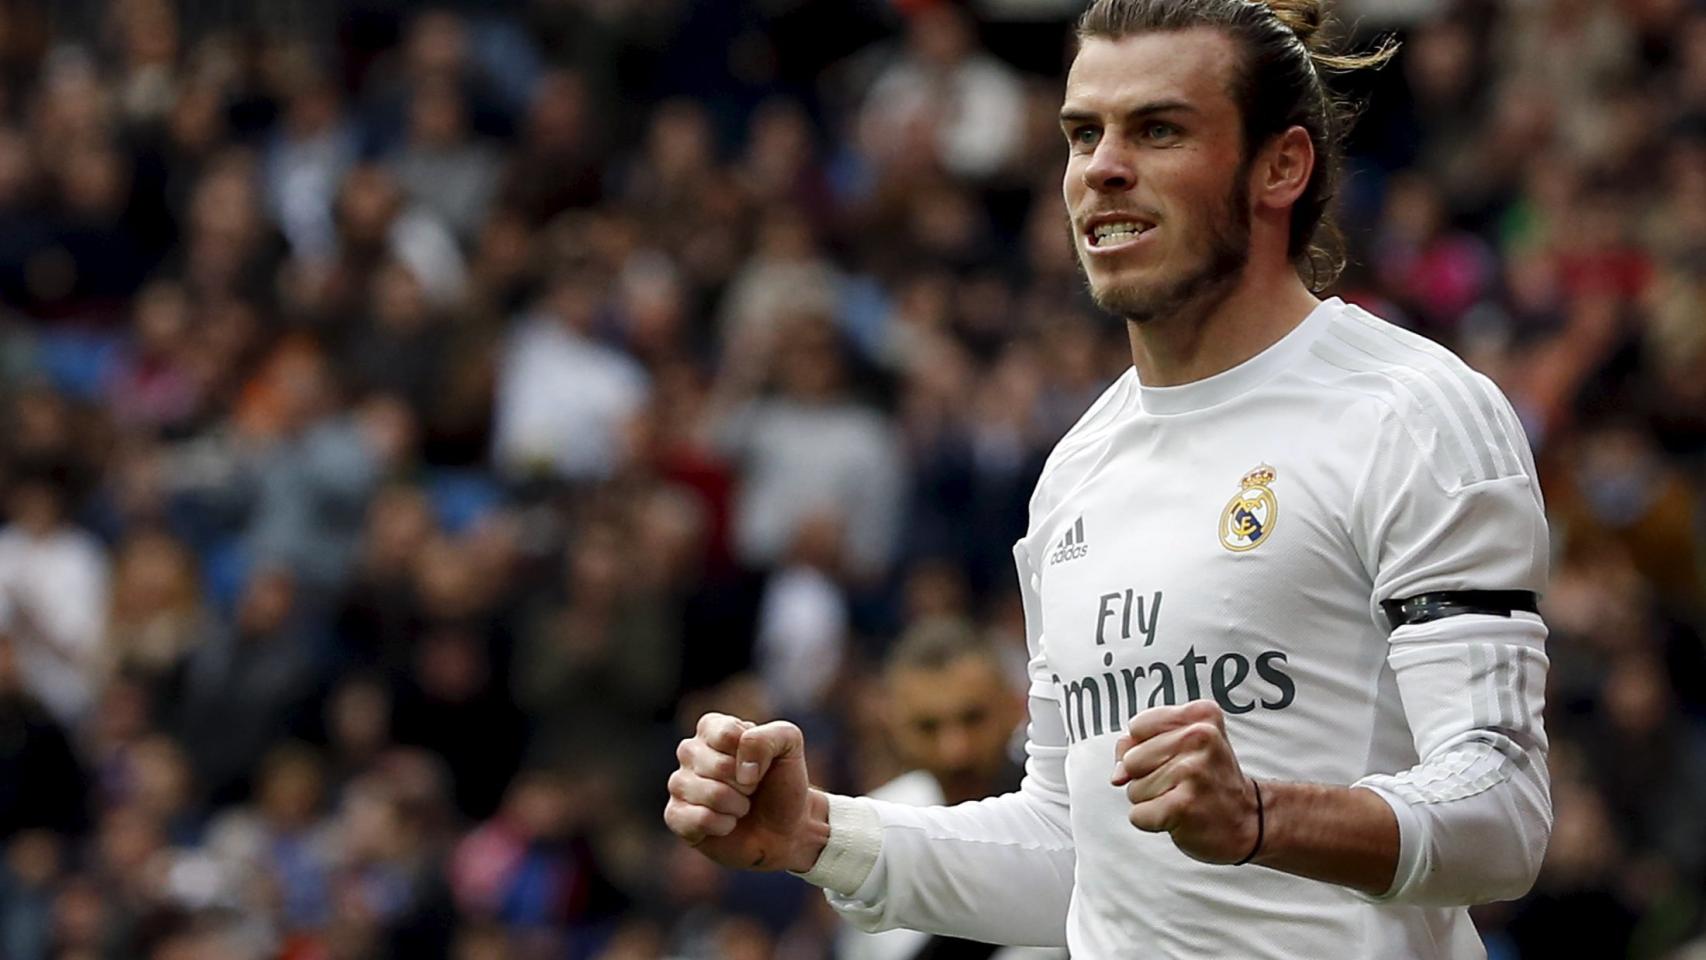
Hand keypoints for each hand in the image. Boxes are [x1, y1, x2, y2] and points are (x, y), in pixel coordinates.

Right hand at [664, 712, 824, 872]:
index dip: (752, 754)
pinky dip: (724, 826)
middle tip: (752, 789)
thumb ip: (767, 738)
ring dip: (738, 806)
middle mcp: (690, 751)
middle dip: (747, 784)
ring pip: (711, 795)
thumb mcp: (789, 744)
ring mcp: (679, 784)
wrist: (785, 828)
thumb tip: (740, 768)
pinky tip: (727, 824)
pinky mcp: (676, 816)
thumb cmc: (783, 782)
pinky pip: (698, 820)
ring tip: (741, 806)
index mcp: (712, 727)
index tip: (760, 763)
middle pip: (719, 766)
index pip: (725, 734)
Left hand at [1112, 699, 1259, 863]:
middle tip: (1183, 784)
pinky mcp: (1183, 805)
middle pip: (1131, 759)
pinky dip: (1152, 822)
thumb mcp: (1182, 746)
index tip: (1177, 758)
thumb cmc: (1208, 780)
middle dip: (1147, 777)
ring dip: (1153, 800)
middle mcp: (1199, 737)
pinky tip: (1180, 817)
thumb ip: (1138, 744)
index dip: (1146, 747)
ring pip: (1133, 789)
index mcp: (1201, 715)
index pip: (1137, 727)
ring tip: (1184, 799)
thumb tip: (1117, 775)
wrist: (1249, 821)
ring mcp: (1192, 771)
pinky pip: (1138, 815)